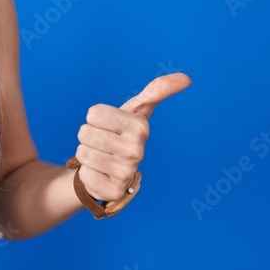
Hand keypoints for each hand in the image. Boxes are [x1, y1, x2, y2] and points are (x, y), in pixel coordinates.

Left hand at [74, 73, 190, 201]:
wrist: (112, 170)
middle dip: (88, 137)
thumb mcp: (136, 111)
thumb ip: (157, 91)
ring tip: (101, 158)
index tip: (108, 126)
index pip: (93, 113)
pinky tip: (101, 174)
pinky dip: (87, 173)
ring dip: (86, 154)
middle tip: (102, 144)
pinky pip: (84, 173)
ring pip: (82, 152)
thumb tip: (187, 78)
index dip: (94, 119)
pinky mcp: (113, 191)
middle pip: (85, 132)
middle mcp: (136, 151)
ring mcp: (126, 173)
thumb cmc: (120, 134)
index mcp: (140, 127)